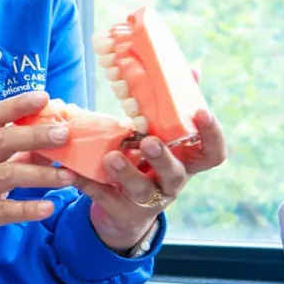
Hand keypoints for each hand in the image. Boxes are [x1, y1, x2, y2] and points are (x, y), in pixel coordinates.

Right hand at [0, 90, 74, 264]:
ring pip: (5, 175)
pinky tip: (49, 208)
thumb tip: (53, 143)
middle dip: (34, 135)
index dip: (16, 105)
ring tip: (69, 177)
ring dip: (40, 174)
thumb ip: (17, 156)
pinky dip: (27, 209)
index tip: (43, 97)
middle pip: (1, 141)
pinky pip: (3, 211)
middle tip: (64, 133)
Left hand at [60, 108, 226, 252]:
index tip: (200, 111)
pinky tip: (71, 171)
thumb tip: (192, 70)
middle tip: (149, 141)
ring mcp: (147, 200)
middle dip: (162, 157)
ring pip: (141, 188)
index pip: (212, 153)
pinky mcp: (120, 209)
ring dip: (126, 172)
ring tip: (110, 158)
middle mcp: (171, 183)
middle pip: (174, 173)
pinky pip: (103, 195)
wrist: (126, 213)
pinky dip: (86, 182)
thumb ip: (174, 108)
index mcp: (185, 163)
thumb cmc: (149, 166)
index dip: (211, 134)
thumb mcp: (163, 140)